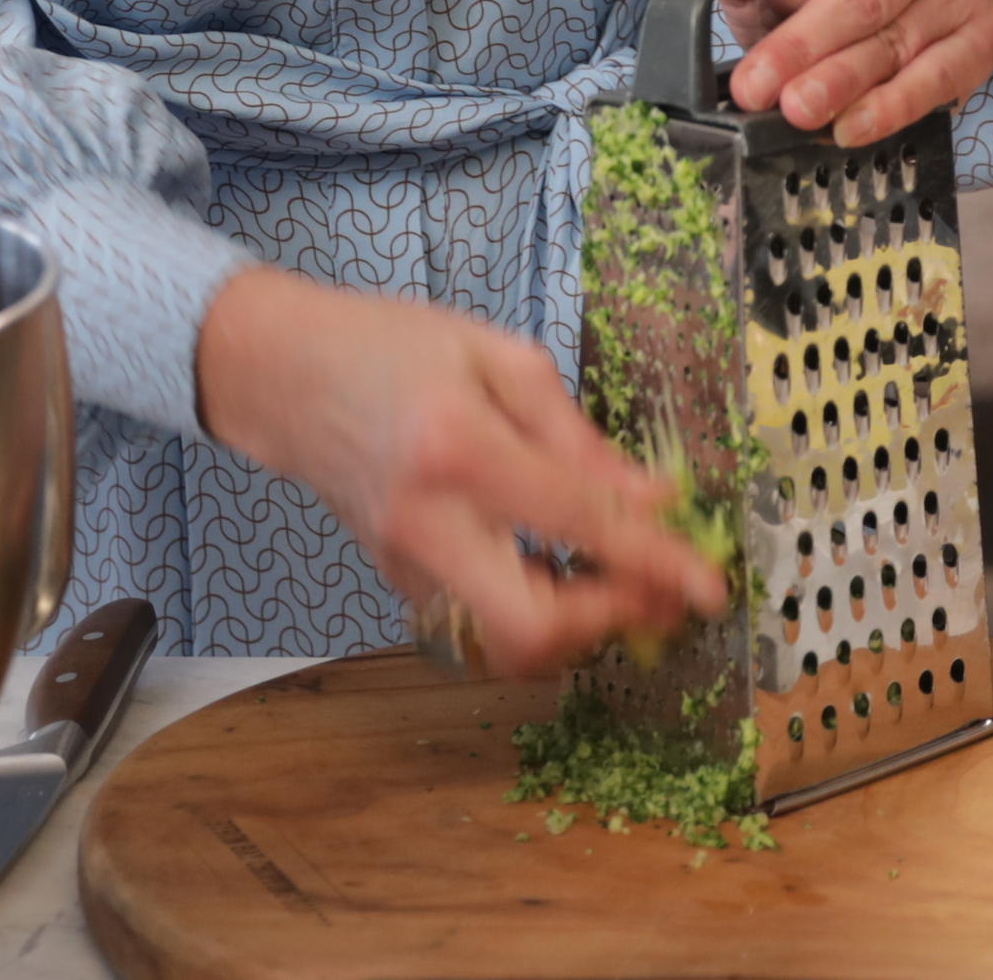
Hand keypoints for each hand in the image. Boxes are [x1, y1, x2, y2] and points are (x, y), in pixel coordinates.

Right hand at [193, 265, 723, 674]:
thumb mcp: (499, 358)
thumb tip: (651, 501)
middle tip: (657, 595)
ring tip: (615, 578)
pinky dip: (534, 607)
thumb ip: (577, 438)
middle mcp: (428, 524)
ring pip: (506, 644)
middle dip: (608, 624)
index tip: (710, 588)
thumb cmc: (393, 347)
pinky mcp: (399, 583)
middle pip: (532, 628)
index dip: (655, 562)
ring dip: (576, 625)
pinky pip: (482, 619)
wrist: (283, 375)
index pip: (578, 526)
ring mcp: (406, 566)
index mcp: (460, 449)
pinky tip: (556, 566)